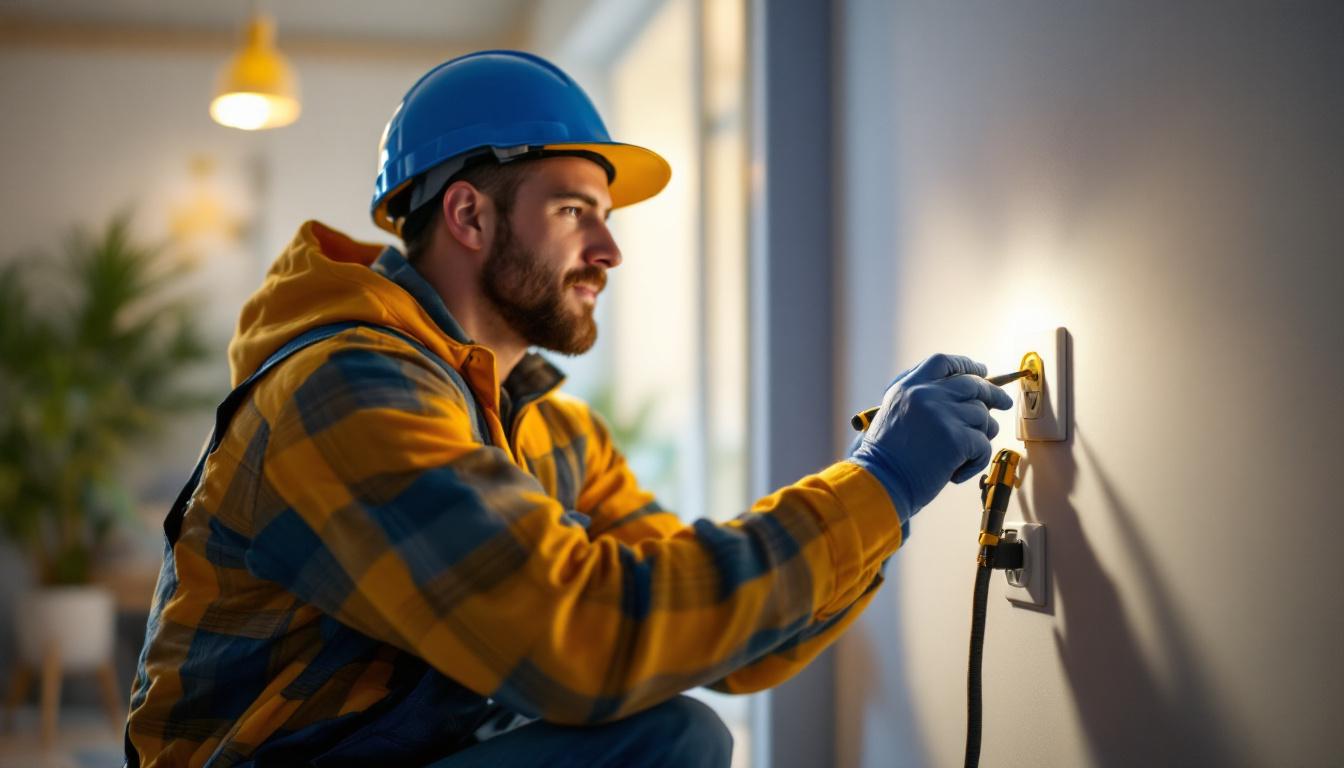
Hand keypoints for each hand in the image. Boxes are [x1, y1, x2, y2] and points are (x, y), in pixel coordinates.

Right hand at [848, 353, 1014, 521]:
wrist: (880, 483)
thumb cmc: (886, 458)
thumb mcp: (893, 414)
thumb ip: (921, 399)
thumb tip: (963, 395)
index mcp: (908, 387)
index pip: (944, 363)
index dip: (966, 365)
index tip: (982, 371)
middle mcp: (925, 394)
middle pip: (972, 384)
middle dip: (992, 394)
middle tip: (1003, 403)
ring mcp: (942, 414)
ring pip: (982, 417)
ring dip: (979, 437)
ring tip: (962, 456)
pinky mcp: (956, 439)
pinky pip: (983, 445)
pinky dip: (975, 462)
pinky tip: (956, 473)